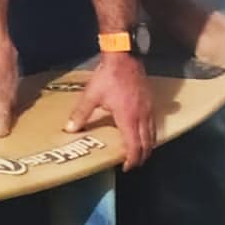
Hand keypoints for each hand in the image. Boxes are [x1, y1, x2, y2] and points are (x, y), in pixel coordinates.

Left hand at [63, 54, 155, 169]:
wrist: (124, 57)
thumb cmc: (108, 76)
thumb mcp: (91, 95)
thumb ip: (81, 114)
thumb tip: (69, 129)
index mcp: (128, 118)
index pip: (134, 146)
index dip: (131, 160)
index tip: (126, 167)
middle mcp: (142, 116)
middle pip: (147, 144)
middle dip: (141, 157)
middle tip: (133, 163)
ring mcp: (149, 109)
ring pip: (153, 134)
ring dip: (148, 146)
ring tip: (139, 152)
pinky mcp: (151, 101)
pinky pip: (154, 123)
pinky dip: (151, 134)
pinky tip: (144, 133)